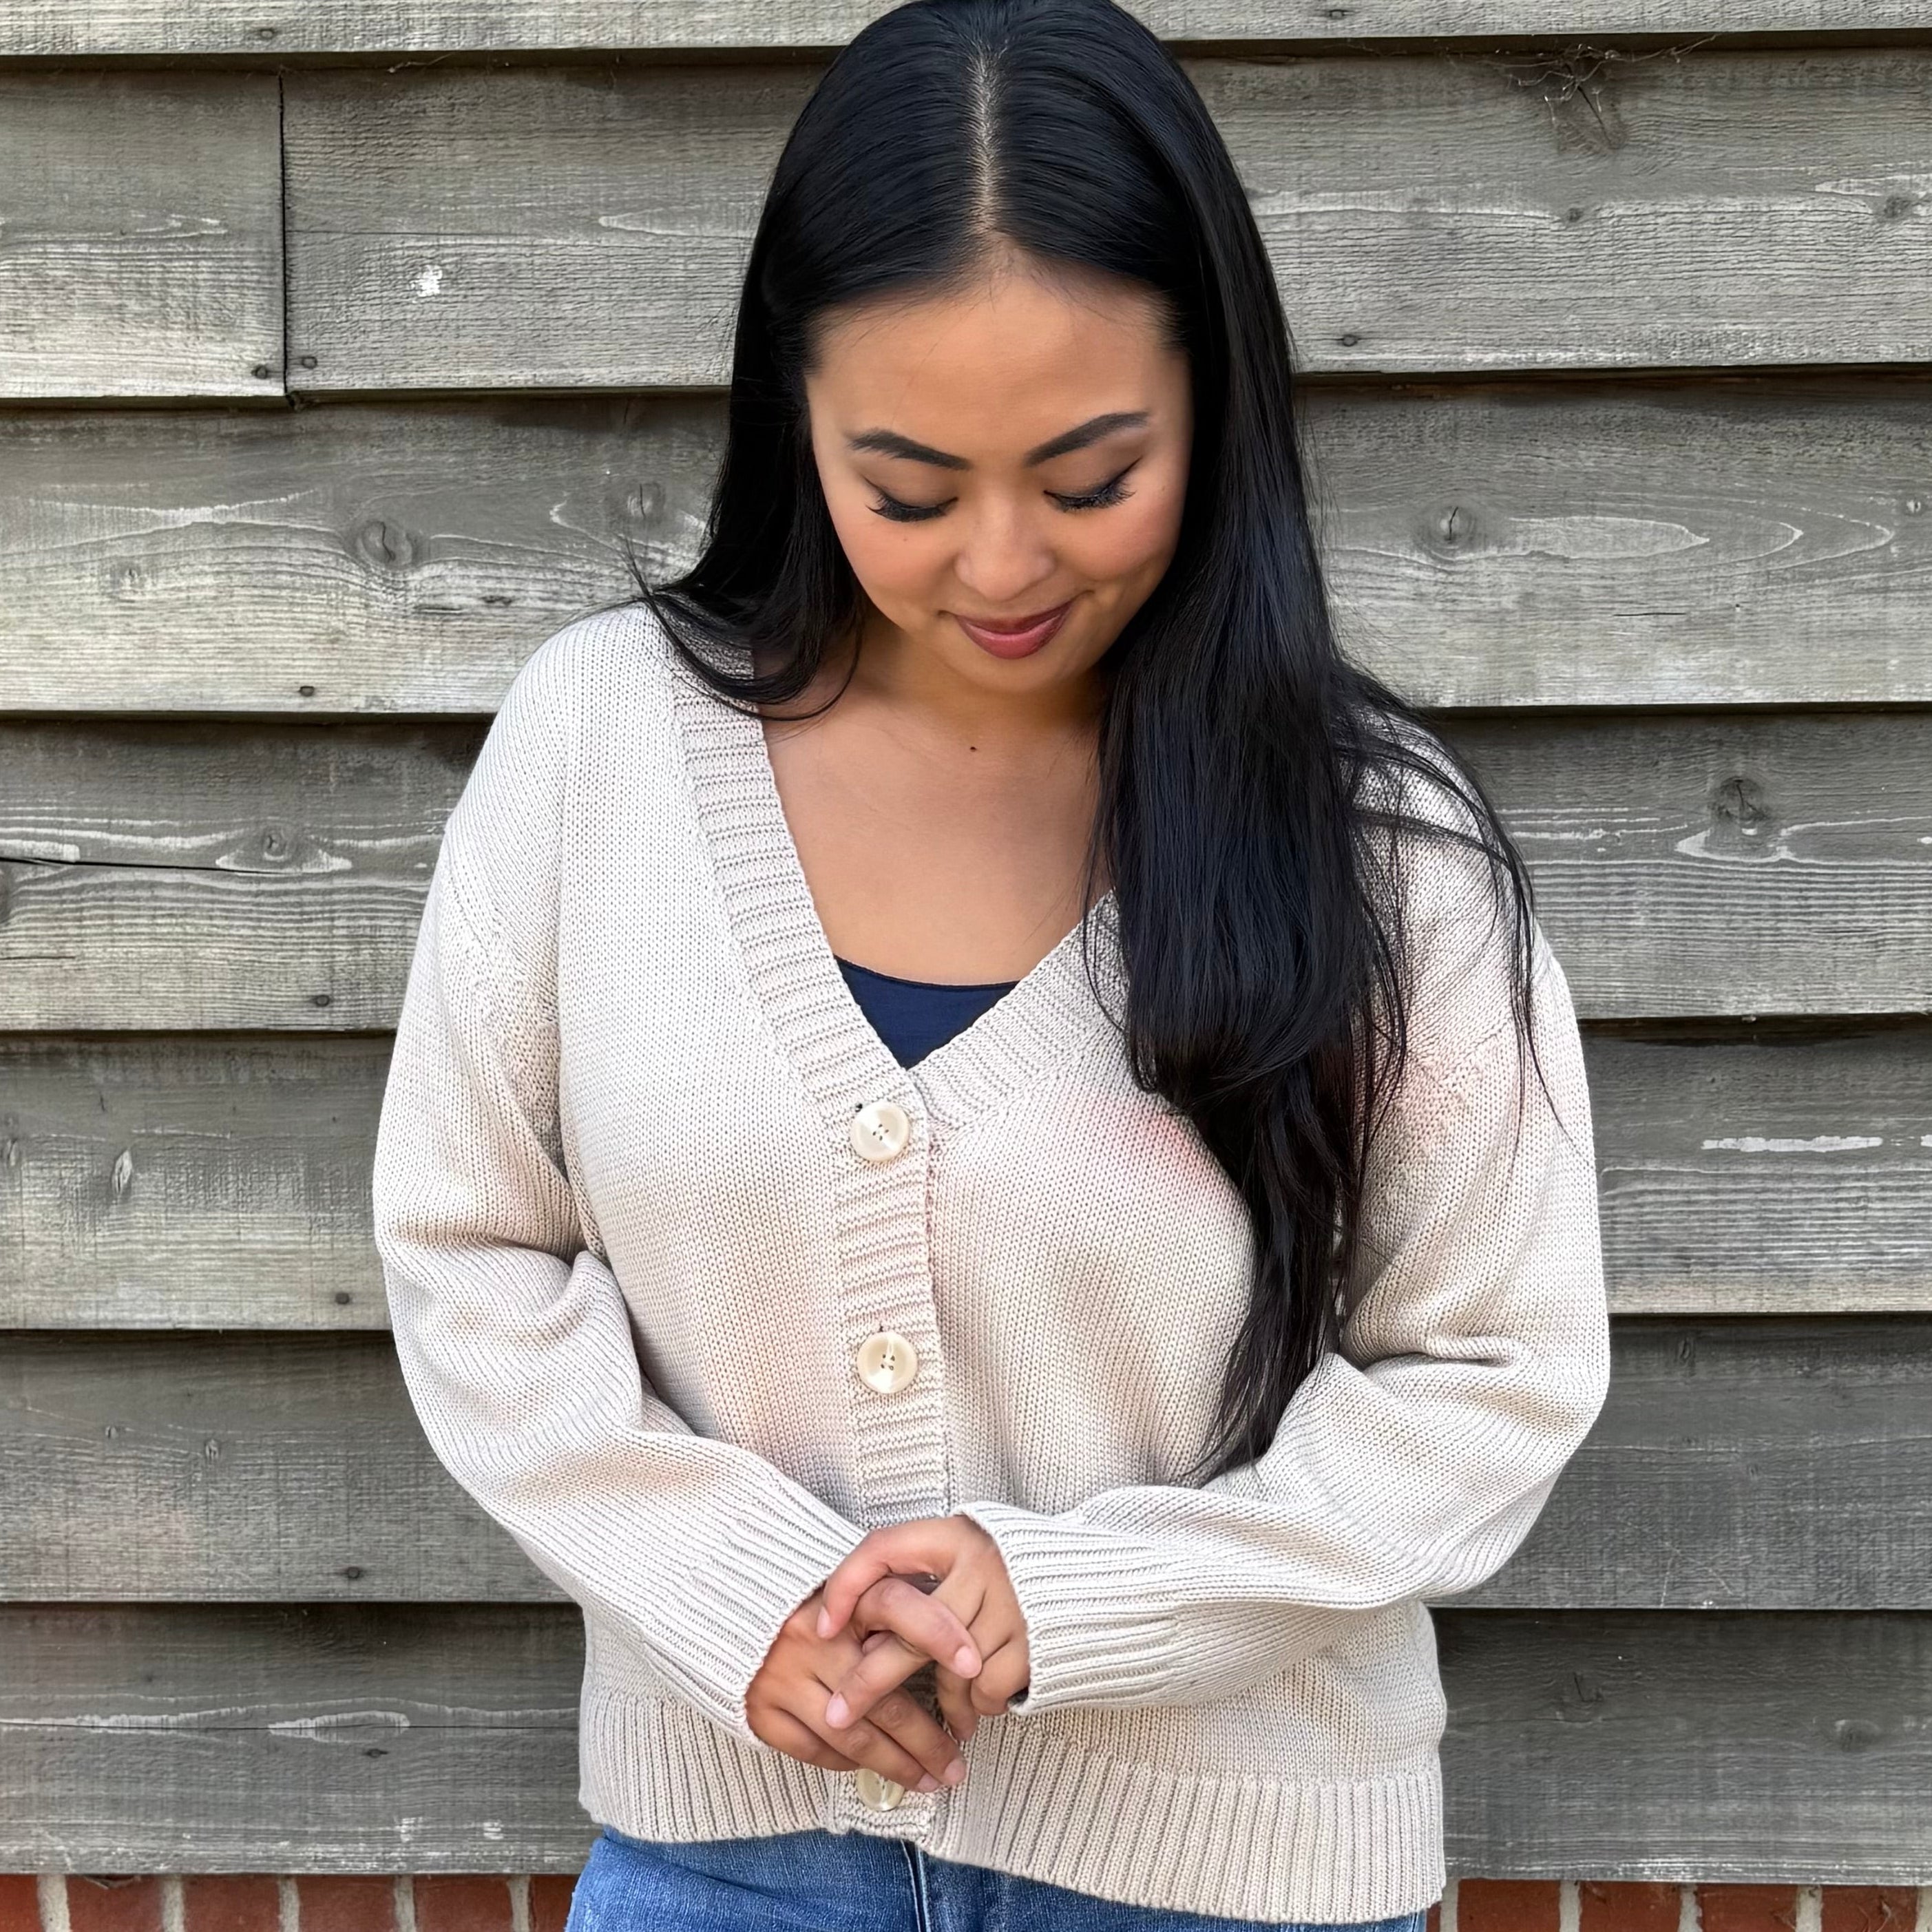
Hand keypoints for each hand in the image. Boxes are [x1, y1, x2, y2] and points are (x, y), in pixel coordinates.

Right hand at [746, 1578, 978, 1793]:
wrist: (734, 1612)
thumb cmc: (815, 1606)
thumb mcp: (855, 1593)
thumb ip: (893, 1615)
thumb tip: (955, 1656)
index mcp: (842, 1599)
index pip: (898, 1606)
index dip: (940, 1632)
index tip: (974, 1664)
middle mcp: (811, 1637)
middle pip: (884, 1697)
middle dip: (929, 1740)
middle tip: (957, 1764)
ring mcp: (783, 1677)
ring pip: (854, 1736)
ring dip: (898, 1765)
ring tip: (929, 1780)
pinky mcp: (762, 1711)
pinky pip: (818, 1752)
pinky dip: (850, 1764)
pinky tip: (875, 1767)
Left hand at [815, 1515, 1029, 1745]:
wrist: (1094, 1587)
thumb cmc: (1014, 1576)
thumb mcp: (968, 1558)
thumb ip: (923, 1583)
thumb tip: (855, 1632)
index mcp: (955, 1535)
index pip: (883, 1547)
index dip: (846, 1585)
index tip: (820, 1626)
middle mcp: (981, 1563)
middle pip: (910, 1629)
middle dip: (869, 1681)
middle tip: (839, 1716)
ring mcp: (1011, 1601)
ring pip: (949, 1670)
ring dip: (943, 1704)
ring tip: (946, 1721)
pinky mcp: (1035, 1640)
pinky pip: (986, 1688)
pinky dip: (979, 1705)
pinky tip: (981, 1707)